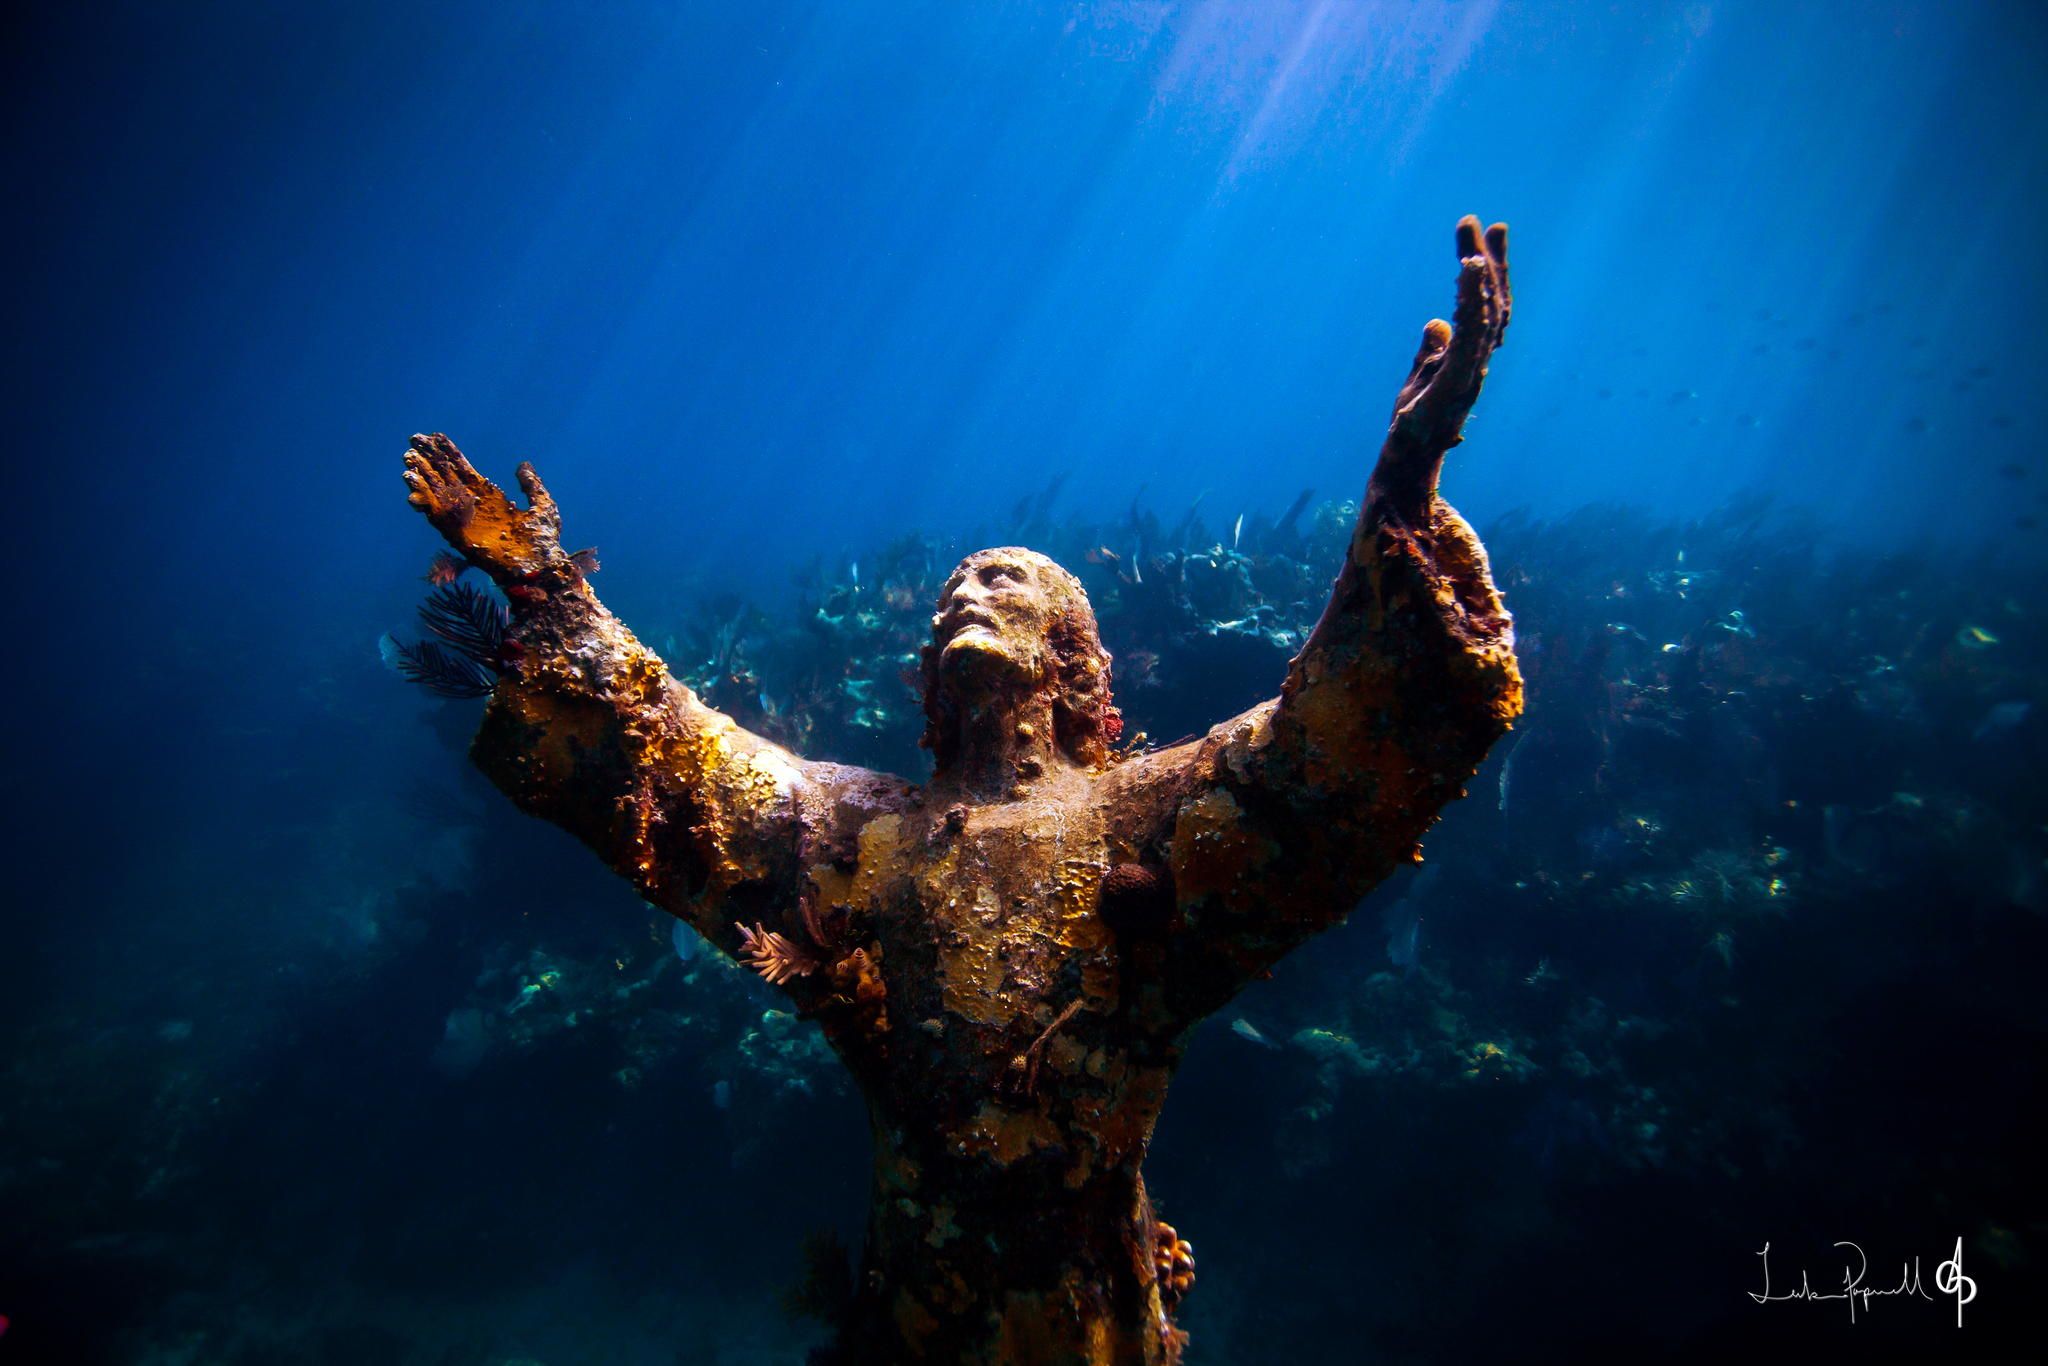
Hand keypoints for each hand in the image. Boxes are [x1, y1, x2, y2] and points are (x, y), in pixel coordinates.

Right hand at [403, 433, 566, 581]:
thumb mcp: (542, 504)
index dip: (449, 453)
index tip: (434, 436)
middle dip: (429, 460)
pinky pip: (435, 515)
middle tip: (413, 440)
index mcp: (490, 496)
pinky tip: (412, 485)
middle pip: (444, 477)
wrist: (541, 566)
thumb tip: (522, 464)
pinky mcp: (457, 534)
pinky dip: (422, 500)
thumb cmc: (544, 541)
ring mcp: (464, 520)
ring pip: (436, 493)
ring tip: (408, 459)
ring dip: (420, 476)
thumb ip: (531, 485)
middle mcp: (473, 506)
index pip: (463, 470)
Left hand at [1373, 215, 1510, 514]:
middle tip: (1487, 223)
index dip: (1490, 275)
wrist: (1406, 464)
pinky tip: (1467, 272)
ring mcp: (1469, 371)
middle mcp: (1477, 362)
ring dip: (1480, 277)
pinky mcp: (1455, 380)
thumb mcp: (1419, 379)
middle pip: (1492, 306)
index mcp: (1470, 358)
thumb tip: (1436, 323)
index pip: (1487, 310)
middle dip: (1490, 264)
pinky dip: (1472, 300)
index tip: (1488, 237)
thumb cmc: (1413, 427)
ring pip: (1485, 317)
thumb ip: (1431, 352)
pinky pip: (1470, 333)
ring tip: (1474, 244)